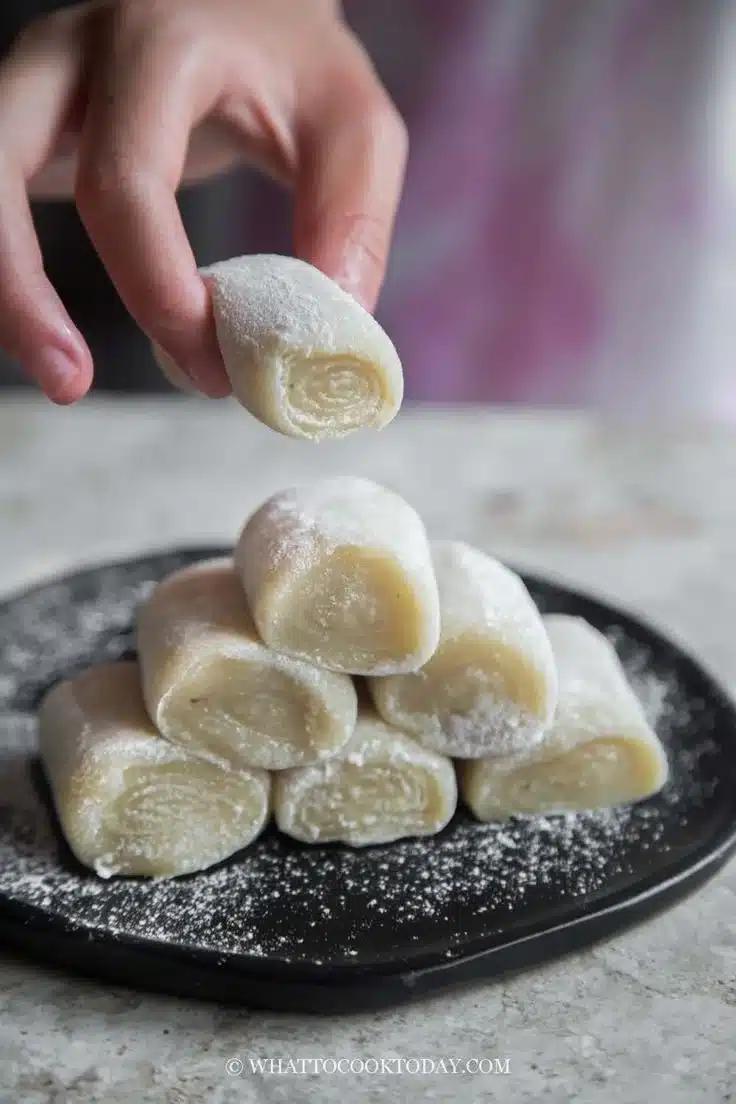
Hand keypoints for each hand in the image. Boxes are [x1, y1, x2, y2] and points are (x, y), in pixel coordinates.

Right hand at [0, 0, 406, 401]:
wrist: (246, 4)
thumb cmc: (298, 66)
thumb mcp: (355, 127)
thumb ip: (351, 223)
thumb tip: (324, 342)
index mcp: (163, 49)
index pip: (127, 183)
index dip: (155, 288)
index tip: (210, 363)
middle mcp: (77, 53)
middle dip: (22, 289)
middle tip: (72, 386)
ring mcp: (38, 81)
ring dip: (1, 287)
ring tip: (60, 376)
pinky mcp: (26, 117)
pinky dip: (8, 266)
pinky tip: (46, 327)